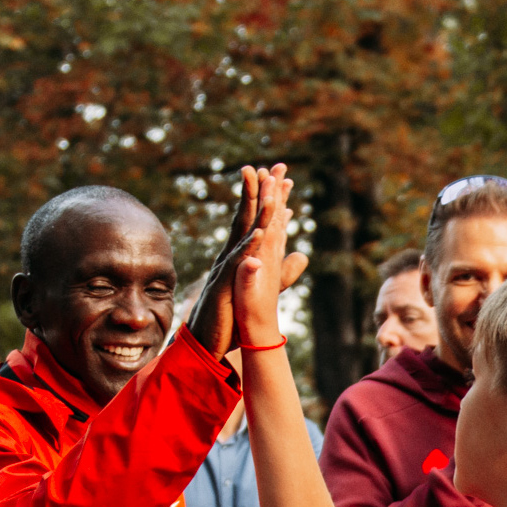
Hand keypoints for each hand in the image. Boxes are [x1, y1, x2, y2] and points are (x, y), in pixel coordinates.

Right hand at [188, 164, 307, 358]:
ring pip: (243, 234)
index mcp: (240, 256)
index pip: (257, 221)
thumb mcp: (261, 287)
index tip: (282, 176)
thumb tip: (300, 254)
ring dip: (256, 211)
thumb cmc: (229, 316)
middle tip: (274, 166)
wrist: (207, 340)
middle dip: (261, 191)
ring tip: (269, 189)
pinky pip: (238, 263)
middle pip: (248, 217)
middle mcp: (231, 256)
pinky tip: (261, 232)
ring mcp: (226, 268)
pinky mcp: (224, 285)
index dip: (270, 198)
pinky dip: (250, 246)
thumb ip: (281, 271)